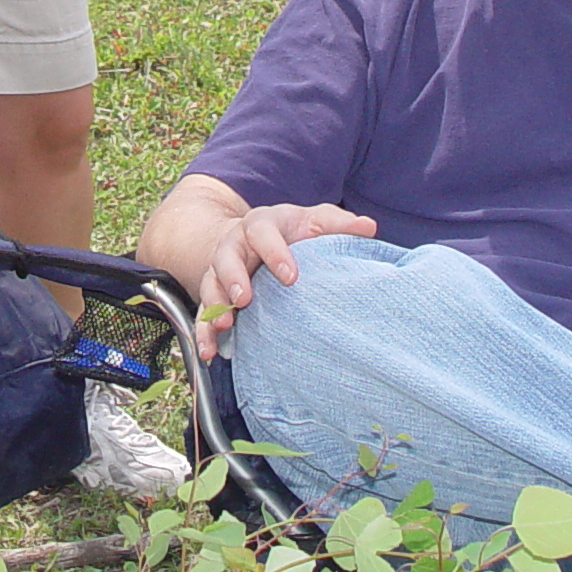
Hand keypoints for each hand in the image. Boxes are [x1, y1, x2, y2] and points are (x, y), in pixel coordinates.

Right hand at [191, 204, 374, 360]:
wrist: (250, 235)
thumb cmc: (289, 231)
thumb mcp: (312, 220)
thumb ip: (338, 224)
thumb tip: (368, 227)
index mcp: (260, 224)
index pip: (263, 233)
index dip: (274, 253)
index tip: (291, 277)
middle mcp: (234, 246)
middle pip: (226, 258)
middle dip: (233, 279)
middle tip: (244, 300)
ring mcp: (219, 271)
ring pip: (209, 286)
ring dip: (214, 308)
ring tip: (224, 327)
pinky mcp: (214, 295)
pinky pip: (203, 314)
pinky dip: (204, 333)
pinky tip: (210, 352)